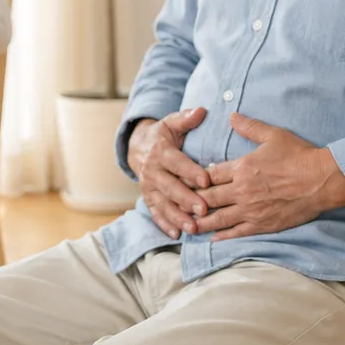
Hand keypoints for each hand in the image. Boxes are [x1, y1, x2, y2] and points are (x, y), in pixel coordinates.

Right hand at [126, 109, 210, 238]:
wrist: (138, 146)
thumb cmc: (163, 135)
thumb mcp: (172, 122)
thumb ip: (186, 118)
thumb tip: (202, 110)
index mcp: (161, 152)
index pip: (177, 163)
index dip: (190, 171)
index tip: (206, 180)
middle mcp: (152, 171)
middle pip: (170, 187)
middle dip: (186, 199)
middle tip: (203, 209)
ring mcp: (149, 187)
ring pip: (163, 204)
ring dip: (177, 217)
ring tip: (192, 228)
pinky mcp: (148, 198)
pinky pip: (155, 213)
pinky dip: (164, 224)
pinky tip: (176, 234)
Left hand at [192, 113, 344, 240]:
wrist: (322, 180)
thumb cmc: (299, 155)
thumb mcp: (273, 135)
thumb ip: (250, 126)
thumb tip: (232, 115)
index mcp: (242, 168)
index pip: (209, 175)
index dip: (195, 179)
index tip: (184, 181)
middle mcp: (242, 191)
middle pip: (209, 198)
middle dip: (192, 202)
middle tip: (178, 205)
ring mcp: (251, 210)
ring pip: (218, 218)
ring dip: (201, 222)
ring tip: (188, 225)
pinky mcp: (262, 224)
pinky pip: (237, 232)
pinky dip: (222, 236)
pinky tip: (212, 238)